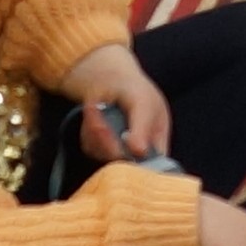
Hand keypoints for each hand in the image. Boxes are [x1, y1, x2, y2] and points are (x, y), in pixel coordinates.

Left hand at [67, 42, 166, 163]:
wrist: (110, 80)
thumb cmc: (135, 90)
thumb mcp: (144, 103)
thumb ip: (142, 128)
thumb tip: (139, 152)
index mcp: (157, 143)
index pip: (153, 165)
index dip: (140, 163)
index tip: (126, 145)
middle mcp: (138, 152)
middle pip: (123, 162)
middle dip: (109, 140)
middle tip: (101, 122)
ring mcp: (117, 151)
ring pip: (103, 155)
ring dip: (95, 130)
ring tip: (96, 108)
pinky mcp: (98, 149)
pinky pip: (90, 147)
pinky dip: (88, 129)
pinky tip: (93, 113)